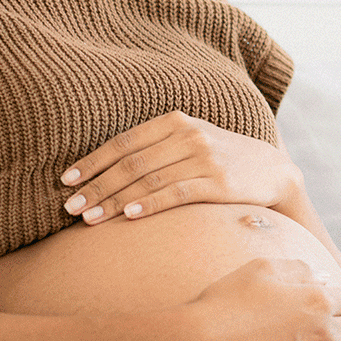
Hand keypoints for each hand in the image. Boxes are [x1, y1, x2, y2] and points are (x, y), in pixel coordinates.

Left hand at [61, 111, 303, 223]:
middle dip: (97, 186)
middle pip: (131, 163)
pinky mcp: (218, 183)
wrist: (274, 171)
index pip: (123, 142)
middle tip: (70, 207)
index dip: (93, 162)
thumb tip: (105, 170)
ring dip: (115, 201)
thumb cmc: (221, 159)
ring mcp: (204, 158)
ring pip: (148, 180)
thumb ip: (155, 148)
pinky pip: (176, 193)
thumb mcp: (190, 141)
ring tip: (90, 218)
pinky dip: (150, 204)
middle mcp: (188, 135)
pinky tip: (129, 216)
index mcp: (175, 121)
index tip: (67, 181)